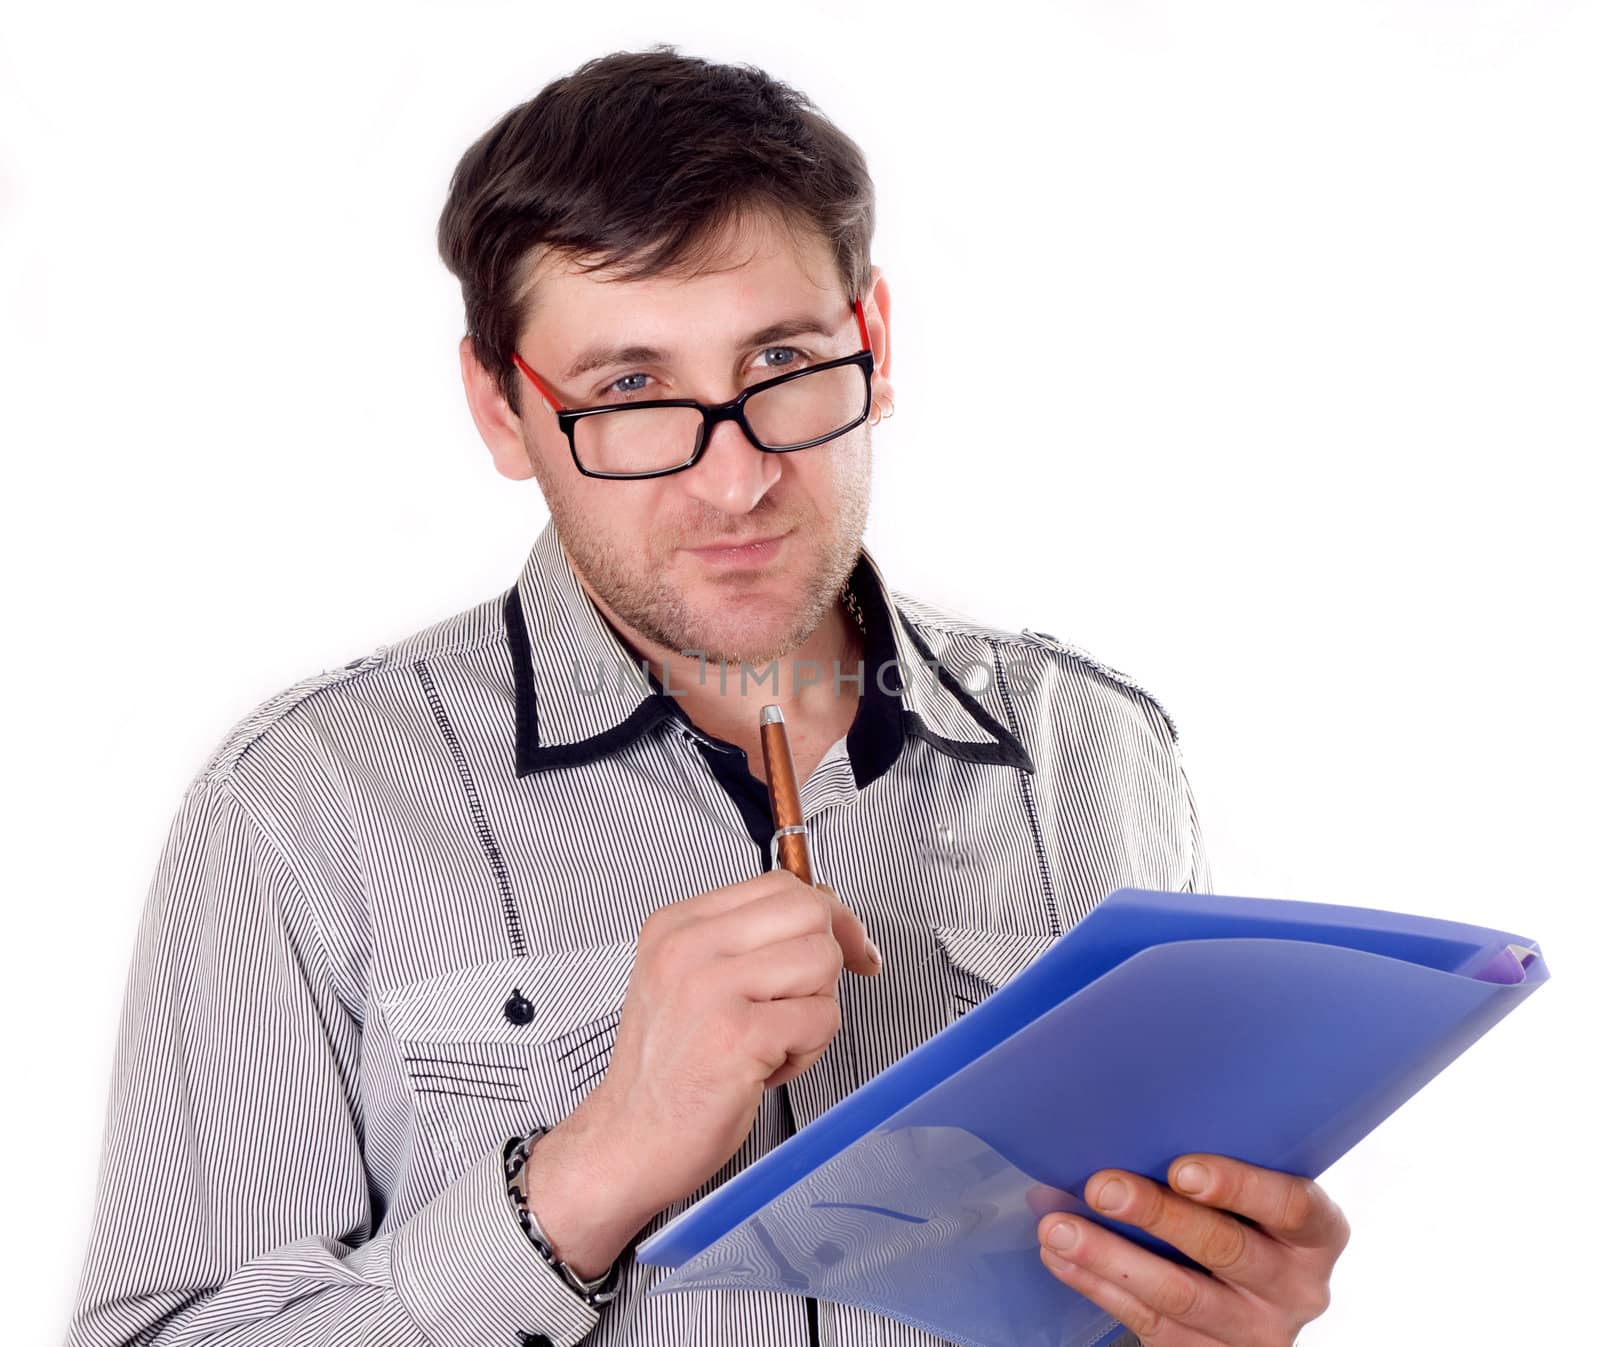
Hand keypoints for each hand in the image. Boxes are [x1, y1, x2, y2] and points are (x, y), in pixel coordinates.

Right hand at [537, 869, 879, 1270]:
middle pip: (809, 911)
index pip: (779, 885)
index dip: (827, 915)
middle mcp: (688, 948)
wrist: (628, 1140)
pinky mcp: (736, 1036)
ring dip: (816, 1010)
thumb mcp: (686, 980)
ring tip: (774, 1039)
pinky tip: (767, 1067)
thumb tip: (826, 914)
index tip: (845, 944)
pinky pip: (821, 1019)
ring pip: (823, 961)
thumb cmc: (666, 1071)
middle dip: (830, 957)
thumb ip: (746, 941)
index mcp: (676, 925)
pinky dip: (809, 1051)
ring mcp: (710, 989)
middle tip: (810, 998)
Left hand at [1036, 1154, 1347, 1345]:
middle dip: (1157, 1215)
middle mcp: (1295, 1288)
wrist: (1247, 1300)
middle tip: (1102, 1187)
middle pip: (1226, 1248)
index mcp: (1317, 1234)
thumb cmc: (1242, 1217)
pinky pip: (1147, 1321)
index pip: (1292, 1207)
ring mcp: (1252, 1329)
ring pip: (1179, 1294)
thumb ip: (1214, 1166)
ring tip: (1059, 1228)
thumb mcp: (1253, 1195)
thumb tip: (1125, 1122)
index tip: (1181, 1168)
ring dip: (1109, 1256)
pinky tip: (1060, 1258)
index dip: (1238, 1186)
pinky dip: (1096, 1284)